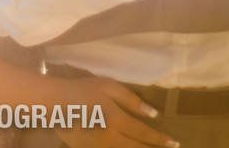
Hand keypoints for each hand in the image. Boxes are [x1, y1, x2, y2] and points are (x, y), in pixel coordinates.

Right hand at [55, 77, 176, 147]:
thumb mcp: (108, 86)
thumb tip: (151, 113)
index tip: (174, 143)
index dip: (160, 139)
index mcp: (117, 120)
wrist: (54, 103)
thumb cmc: (82, 90)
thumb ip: (130, 99)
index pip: (144, 133)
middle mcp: (110, 137)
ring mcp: (98, 146)